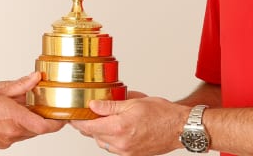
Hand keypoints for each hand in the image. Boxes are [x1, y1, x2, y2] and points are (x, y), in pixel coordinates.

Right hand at [0, 72, 64, 147]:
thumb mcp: (1, 91)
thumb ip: (21, 86)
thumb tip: (36, 78)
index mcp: (15, 117)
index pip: (44, 126)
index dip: (57, 124)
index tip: (63, 118)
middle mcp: (13, 132)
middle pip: (37, 130)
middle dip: (43, 120)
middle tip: (43, 109)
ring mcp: (7, 140)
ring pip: (27, 134)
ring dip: (29, 124)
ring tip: (23, 111)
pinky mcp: (1, 145)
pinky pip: (16, 137)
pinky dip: (18, 129)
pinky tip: (9, 119)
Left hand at [70, 96, 188, 155]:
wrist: (180, 128)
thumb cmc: (162, 113)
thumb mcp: (134, 102)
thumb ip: (110, 105)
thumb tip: (93, 105)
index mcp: (119, 127)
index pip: (89, 126)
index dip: (78, 120)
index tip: (73, 114)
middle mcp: (121, 143)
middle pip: (93, 135)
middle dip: (88, 124)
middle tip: (86, 112)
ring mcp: (126, 151)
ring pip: (102, 142)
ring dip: (99, 132)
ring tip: (104, 118)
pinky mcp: (131, 155)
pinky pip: (113, 147)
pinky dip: (110, 138)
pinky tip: (116, 127)